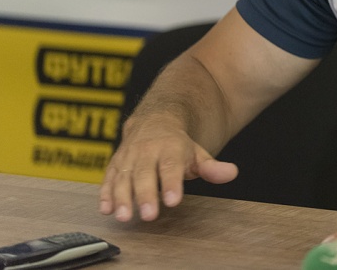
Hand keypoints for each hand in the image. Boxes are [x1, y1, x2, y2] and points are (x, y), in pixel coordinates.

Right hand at [98, 115, 237, 222]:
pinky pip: (108, 179)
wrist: (154, 121)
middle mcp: (147, 151)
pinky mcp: (115, 164)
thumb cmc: (178, 145)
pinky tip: (106, 209)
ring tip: (124, 216)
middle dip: (146, 195)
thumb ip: (212, 167)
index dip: (172, 184)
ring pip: (124, 177)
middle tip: (149, 214)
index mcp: (170, 147)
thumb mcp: (197, 153)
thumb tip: (231, 173)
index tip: (173, 201)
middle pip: (145, 174)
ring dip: (122, 197)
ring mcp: (129, 157)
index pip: (171, 167)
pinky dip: (105, 194)